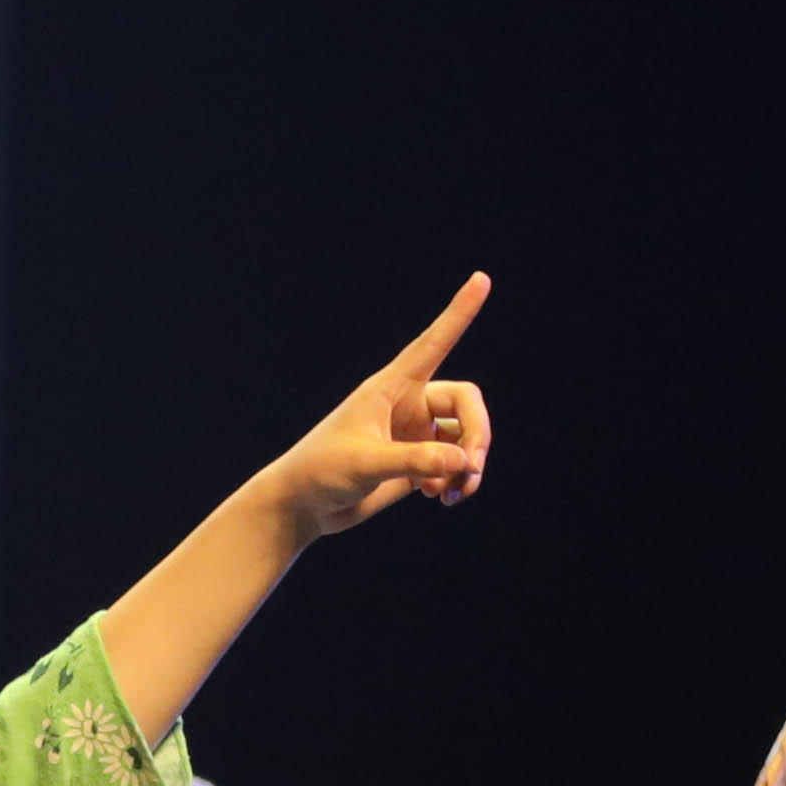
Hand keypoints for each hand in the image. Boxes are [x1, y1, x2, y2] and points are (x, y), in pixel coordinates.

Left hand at [254, 274, 498, 539]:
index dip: (459, 313)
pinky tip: (438, 497)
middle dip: (477, 435)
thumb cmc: (322, 472)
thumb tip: (465, 460)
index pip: (433, 343)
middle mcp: (408, 403)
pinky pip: (455, 463)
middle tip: (471, 468)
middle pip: (467, 403)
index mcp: (391, 387)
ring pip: (465, 437)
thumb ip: (415, 461)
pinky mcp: (417, 461)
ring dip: (469, 464)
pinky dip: (456, 479)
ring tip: (455, 493)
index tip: (481, 279)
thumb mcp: (366, 463)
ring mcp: (415, 432)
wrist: (304, 506)